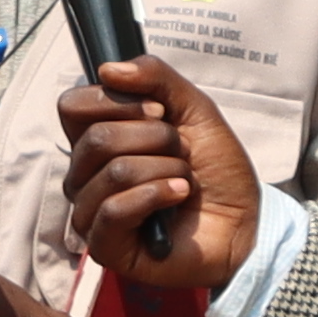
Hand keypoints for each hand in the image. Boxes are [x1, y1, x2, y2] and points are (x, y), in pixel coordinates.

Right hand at [60, 51, 259, 298]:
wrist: (245, 219)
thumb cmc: (215, 169)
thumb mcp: (194, 108)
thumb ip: (155, 77)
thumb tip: (107, 69)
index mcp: (95, 140)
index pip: (72, 106)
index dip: (116, 101)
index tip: (159, 111)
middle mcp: (84, 176)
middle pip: (97, 138)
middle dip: (156, 138)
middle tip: (181, 152)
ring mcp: (91, 213)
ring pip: (114, 172)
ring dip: (165, 169)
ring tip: (184, 180)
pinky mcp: (104, 246)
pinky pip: (114, 209)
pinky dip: (157, 194)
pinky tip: (179, 196)